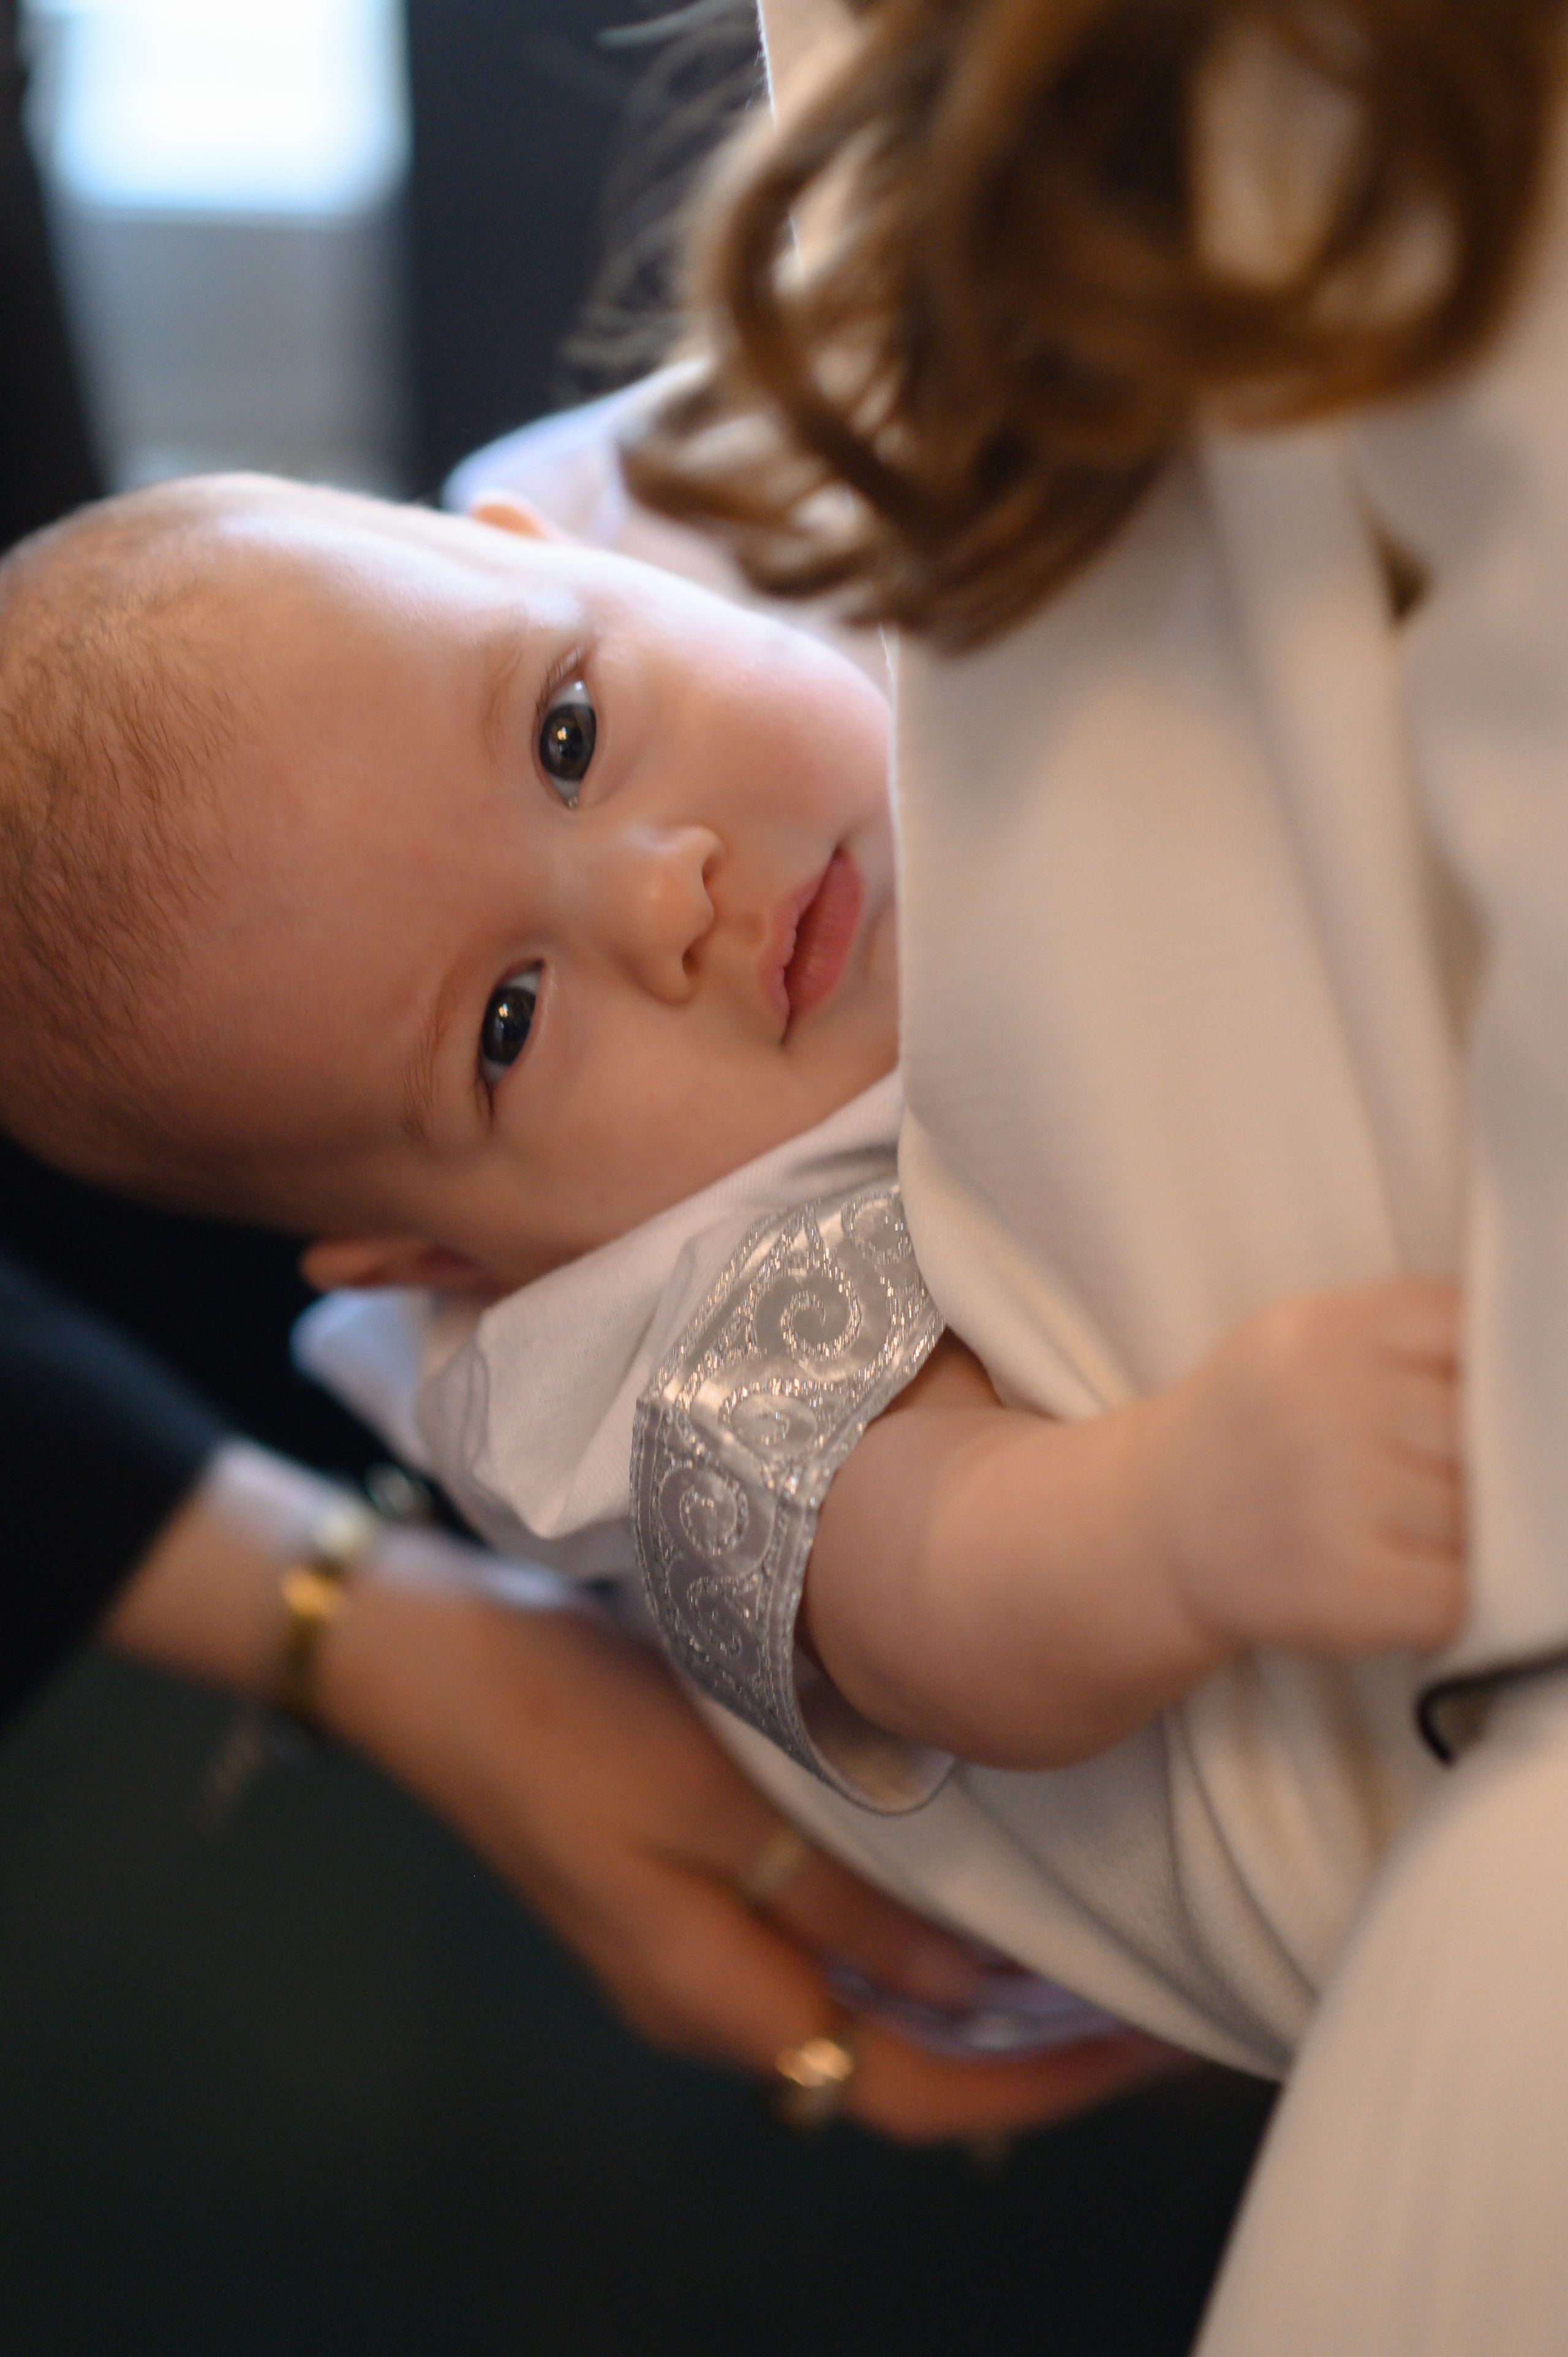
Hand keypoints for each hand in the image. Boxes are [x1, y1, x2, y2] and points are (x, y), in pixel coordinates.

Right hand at [321, 1568, 1176, 2140]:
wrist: (424, 1662)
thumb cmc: (563, 1718)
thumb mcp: (718, 1798)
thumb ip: (846, 1901)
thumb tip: (969, 1989)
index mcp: (716, 1997)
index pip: (911, 2095)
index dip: (1038, 2089)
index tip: (1148, 2044)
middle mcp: (706, 1999)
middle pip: (893, 2069)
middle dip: (1022, 2053)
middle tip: (1138, 1993)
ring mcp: (685, 1949)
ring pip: (860, 2010)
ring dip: (968, 1997)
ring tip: (1074, 1943)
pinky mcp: (674, 1892)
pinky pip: (819, 1949)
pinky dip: (903, 1940)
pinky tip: (953, 1883)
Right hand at [1148, 1278, 1464, 1659]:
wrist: (1149, 1526)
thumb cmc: (1256, 1430)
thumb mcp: (1306, 1342)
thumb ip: (1406, 1337)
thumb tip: (1538, 1371)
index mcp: (1319, 1330)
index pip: (1471, 1329)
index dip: (1496, 1371)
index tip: (1483, 1400)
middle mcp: (1320, 1404)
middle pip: (1484, 1429)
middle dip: (1486, 1461)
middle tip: (1444, 1478)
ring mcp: (1329, 1498)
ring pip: (1480, 1515)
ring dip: (1471, 1535)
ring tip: (1417, 1532)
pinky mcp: (1339, 1588)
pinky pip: (1459, 1596)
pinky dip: (1450, 1600)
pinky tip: (1408, 1584)